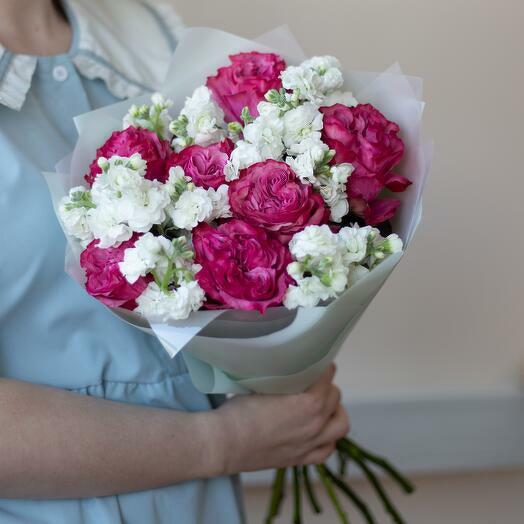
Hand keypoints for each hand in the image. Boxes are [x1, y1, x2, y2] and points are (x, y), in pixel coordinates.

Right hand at [212, 364, 349, 474]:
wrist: (224, 443)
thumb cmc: (240, 411)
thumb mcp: (263, 384)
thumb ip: (284, 378)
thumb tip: (289, 367)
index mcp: (310, 402)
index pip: (328, 375)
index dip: (321, 365)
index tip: (314, 361)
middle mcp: (316, 423)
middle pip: (335, 396)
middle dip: (326, 386)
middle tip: (312, 381)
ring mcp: (311, 444)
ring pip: (340, 424)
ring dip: (334, 412)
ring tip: (323, 405)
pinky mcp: (301, 459)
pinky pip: (328, 450)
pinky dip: (328, 438)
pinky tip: (318, 431)